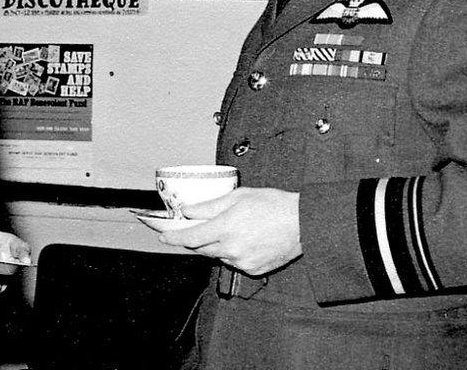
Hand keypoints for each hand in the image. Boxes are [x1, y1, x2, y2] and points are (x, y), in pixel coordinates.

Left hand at [158, 188, 301, 275]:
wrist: (304, 224)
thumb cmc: (274, 205)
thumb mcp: (238, 196)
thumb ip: (209, 205)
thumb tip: (187, 211)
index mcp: (225, 228)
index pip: (190, 237)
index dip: (173, 237)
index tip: (162, 236)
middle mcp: (231, 249)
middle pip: (200, 248)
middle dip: (194, 240)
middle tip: (192, 229)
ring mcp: (242, 262)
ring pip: (217, 255)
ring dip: (215, 245)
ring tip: (230, 229)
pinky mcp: (253, 270)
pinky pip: (234, 262)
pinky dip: (232, 252)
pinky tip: (244, 239)